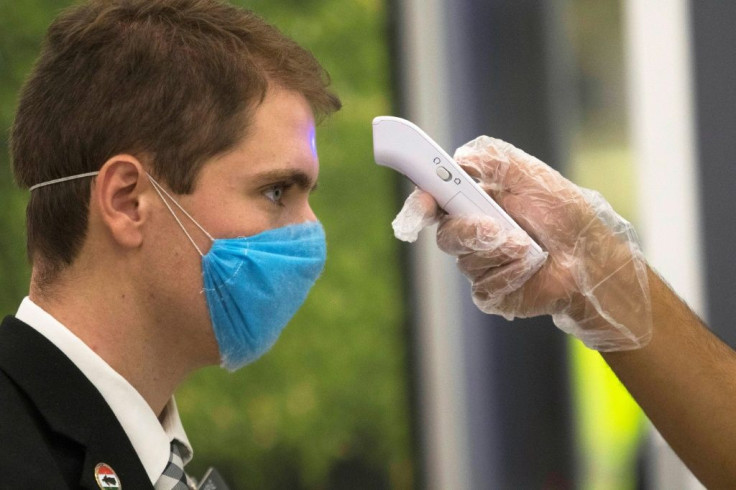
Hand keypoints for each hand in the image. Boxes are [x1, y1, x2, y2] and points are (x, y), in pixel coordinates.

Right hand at [392, 136, 651, 350]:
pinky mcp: (489, 291)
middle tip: (495, 226)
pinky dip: (511, 274)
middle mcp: (470, 234)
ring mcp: (478, 265)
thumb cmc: (564, 214)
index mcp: (473, 202)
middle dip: (468, 230)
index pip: (433, 201)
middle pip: (445, 235)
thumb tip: (459, 159)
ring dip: (501, 251)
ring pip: (466, 261)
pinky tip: (531, 268)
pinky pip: (484, 285)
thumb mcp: (531, 174)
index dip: (421, 202)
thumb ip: (494, 160)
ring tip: (530, 247)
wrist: (590, 257)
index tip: (424, 203)